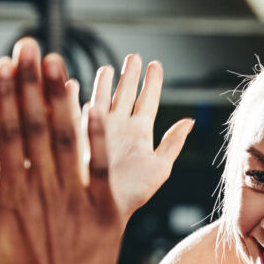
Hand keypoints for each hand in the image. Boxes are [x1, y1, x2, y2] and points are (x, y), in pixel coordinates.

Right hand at [82, 54, 192, 220]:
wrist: (101, 207)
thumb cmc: (131, 194)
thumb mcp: (159, 168)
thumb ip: (173, 143)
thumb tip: (190, 121)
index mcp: (139, 133)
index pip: (148, 100)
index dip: (152, 82)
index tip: (156, 64)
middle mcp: (118, 128)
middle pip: (125, 93)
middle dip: (130, 74)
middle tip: (134, 56)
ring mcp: (97, 128)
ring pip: (101, 96)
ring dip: (105, 81)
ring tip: (108, 66)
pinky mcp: (77, 132)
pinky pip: (75, 109)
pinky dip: (73, 96)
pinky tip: (73, 84)